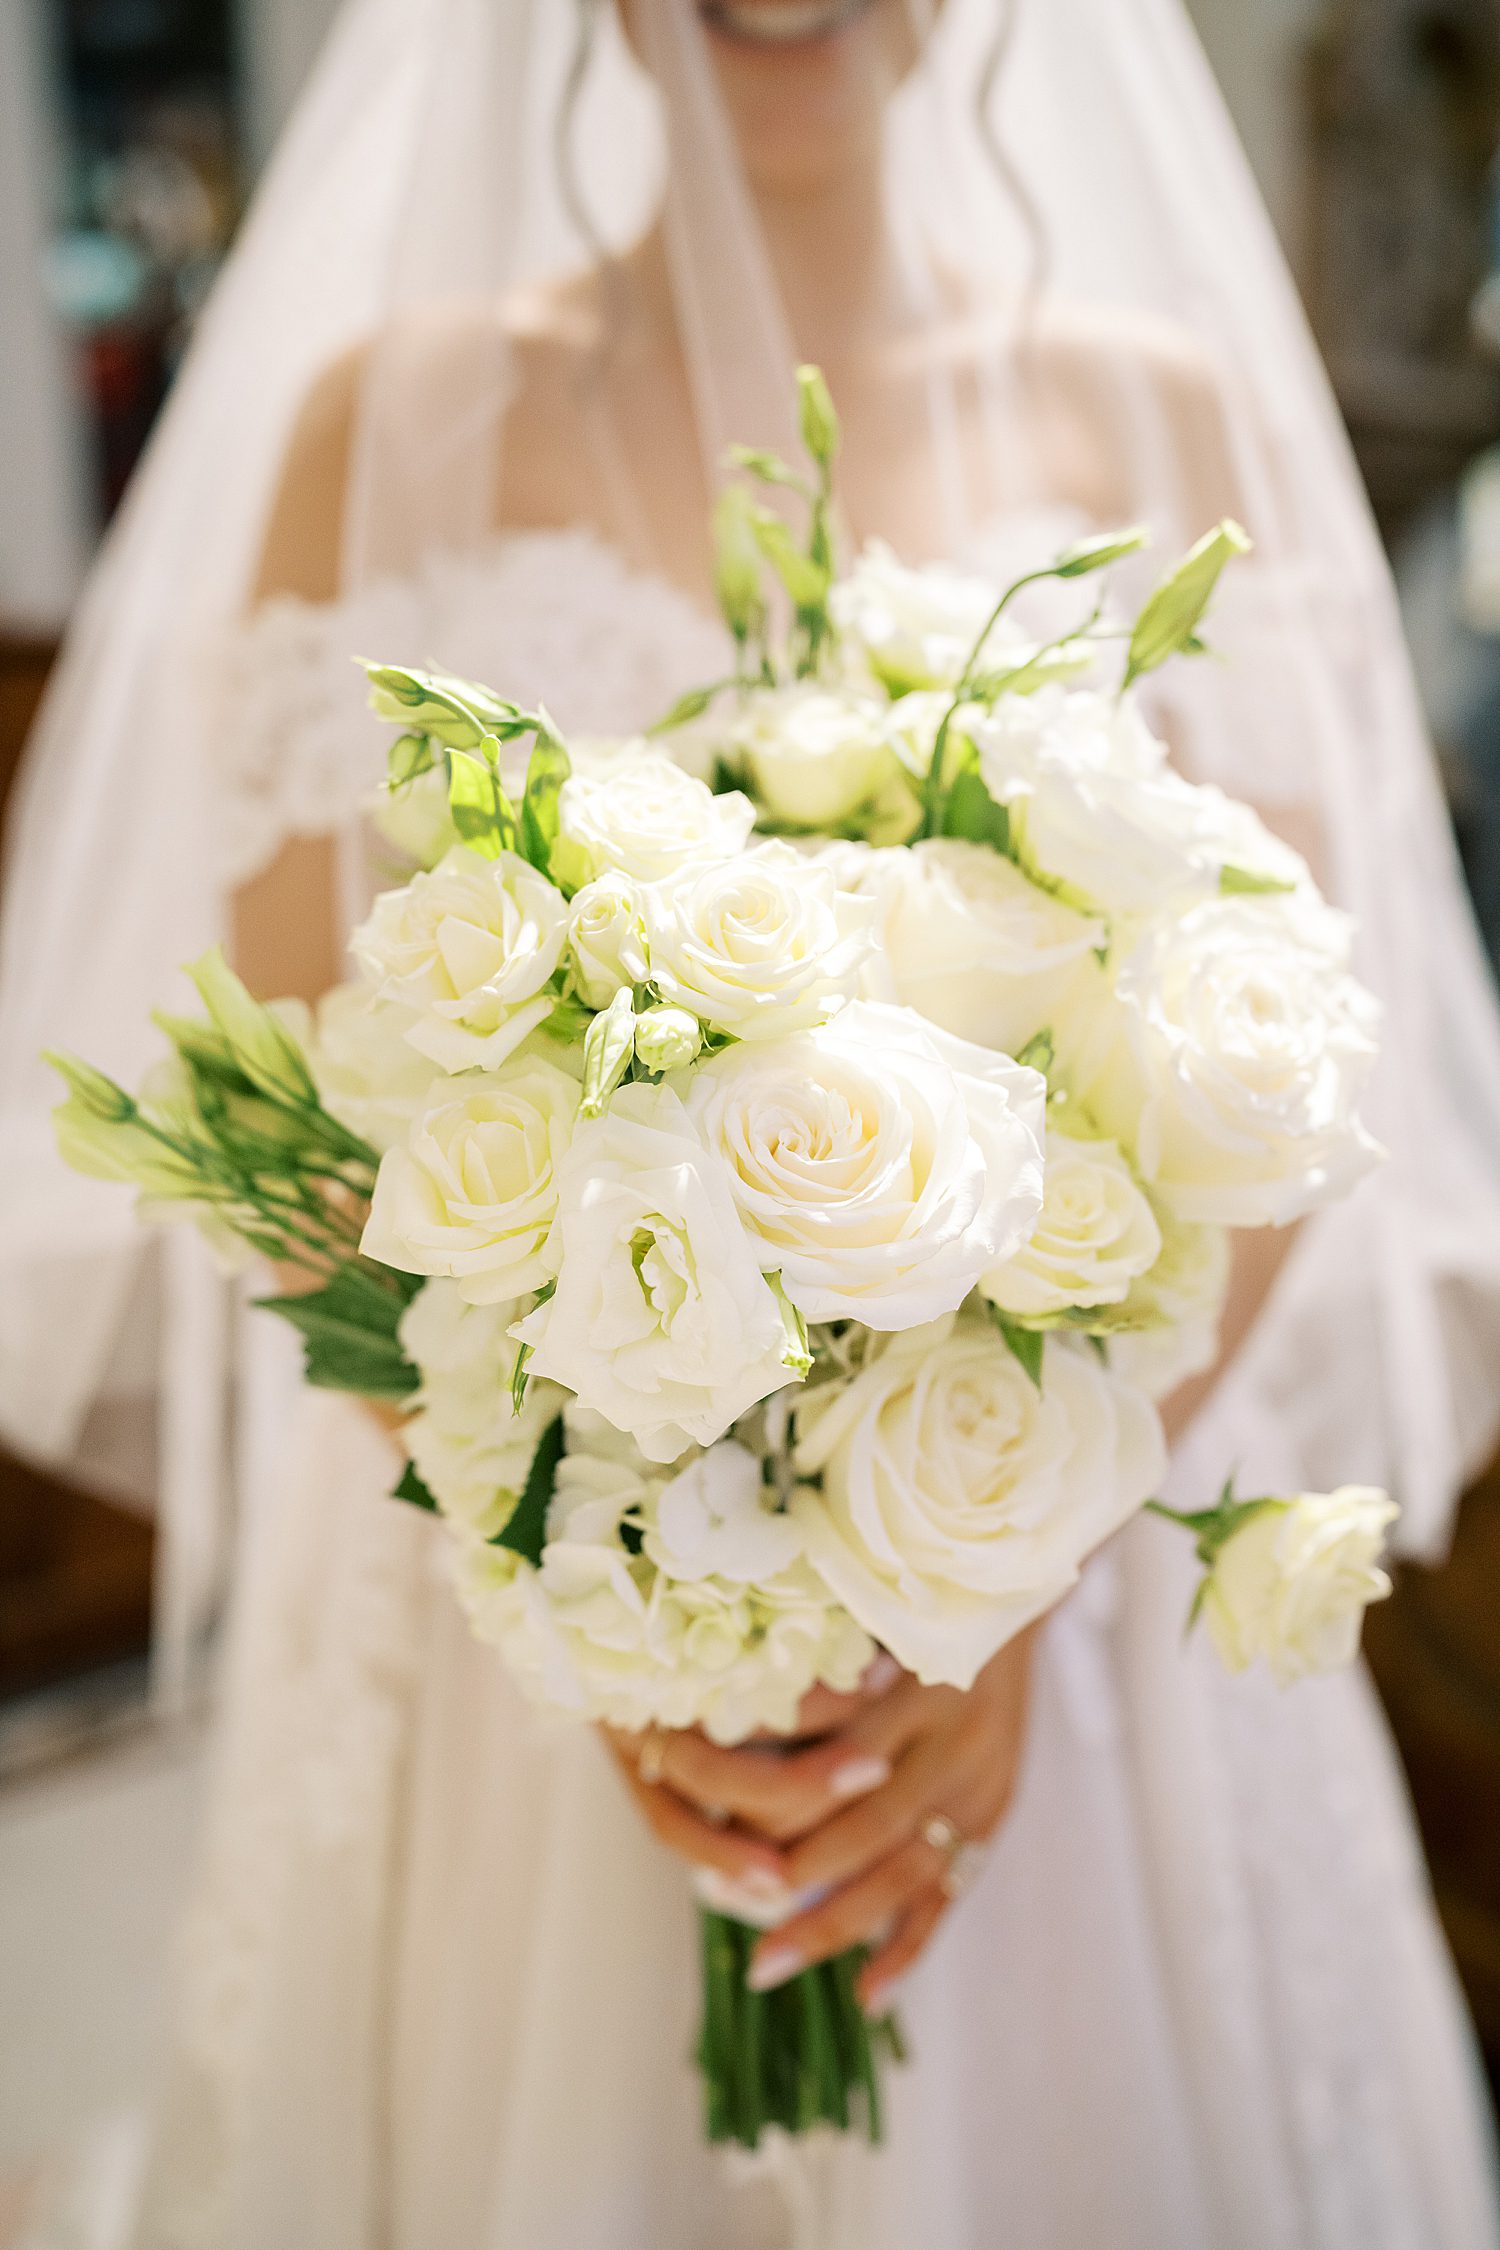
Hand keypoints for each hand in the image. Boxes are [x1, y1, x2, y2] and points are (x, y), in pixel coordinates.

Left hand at [603, 1630, 1036, 2011]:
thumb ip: (817, 1663)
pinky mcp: (996, 1812)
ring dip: (837, 1926)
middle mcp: (956, 1741)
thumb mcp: (872, 1613)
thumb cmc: (920, 1598)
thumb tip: (726, 1709)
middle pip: (867, 1825)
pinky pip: (950, 1892)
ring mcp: (982, 1786)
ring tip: (769, 1966)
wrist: (1016, 1591)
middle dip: (797, 1875)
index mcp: (919, 1684)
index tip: (708, 1818)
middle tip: (722, 1902)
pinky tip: (867, 1995)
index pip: (836, 1757)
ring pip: (905, 1873)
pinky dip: (909, 1947)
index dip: (774, 1796)